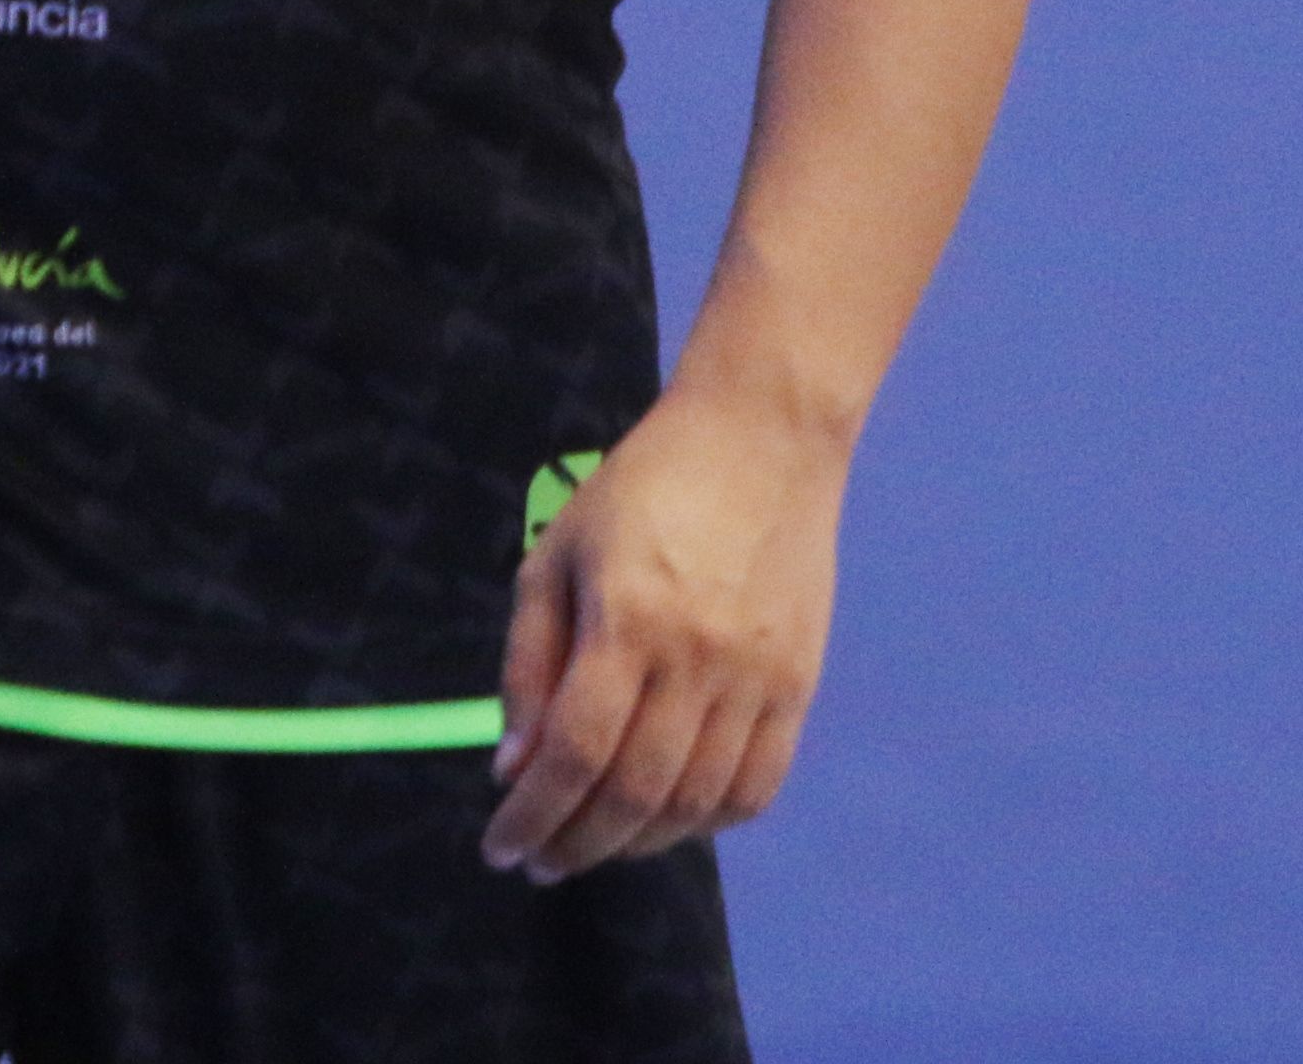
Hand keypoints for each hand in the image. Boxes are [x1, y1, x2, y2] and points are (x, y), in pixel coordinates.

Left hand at [480, 383, 846, 881]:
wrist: (761, 439)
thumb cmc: (640, 488)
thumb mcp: (557, 555)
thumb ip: (530, 664)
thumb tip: (514, 769)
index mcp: (626, 619)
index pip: (575, 752)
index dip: (533, 815)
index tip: (501, 850)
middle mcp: (697, 660)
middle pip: (633, 792)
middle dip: (576, 844)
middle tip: (542, 862)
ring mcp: (757, 679)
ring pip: (695, 803)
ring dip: (636, 843)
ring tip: (594, 843)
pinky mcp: (801, 686)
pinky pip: (757, 788)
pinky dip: (707, 822)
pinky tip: (667, 819)